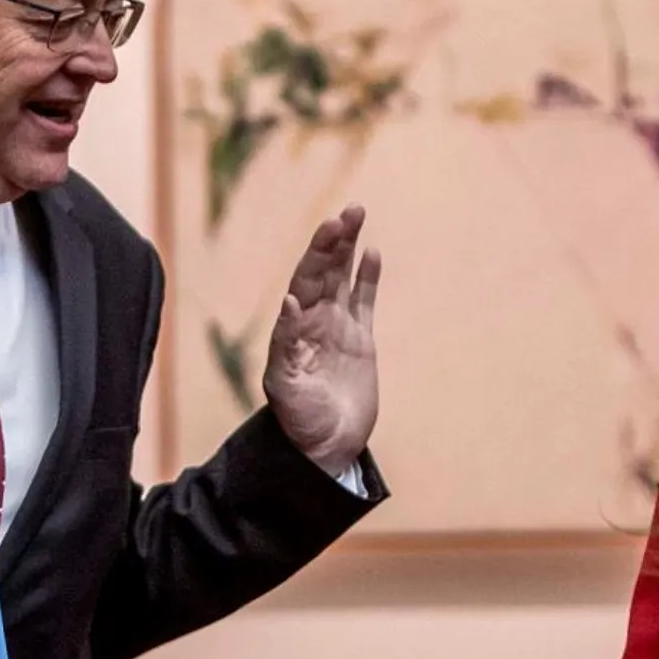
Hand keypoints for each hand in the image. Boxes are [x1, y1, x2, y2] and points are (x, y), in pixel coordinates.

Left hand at [263, 204, 381, 475]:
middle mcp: (315, 322)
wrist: (324, 447)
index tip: (330, 228)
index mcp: (294, 327)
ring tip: (357, 214)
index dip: (317, 253)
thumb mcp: (285, 383)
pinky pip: (365, 302)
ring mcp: (338, 329)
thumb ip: (286, 341)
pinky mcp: (361, 343)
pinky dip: (368, 278)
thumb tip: (290, 300)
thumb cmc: (299, 419)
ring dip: (350, 248)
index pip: (306, 280)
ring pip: (344, 279)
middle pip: (325, 271)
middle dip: (336, 241)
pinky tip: (372, 253)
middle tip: (350, 211)